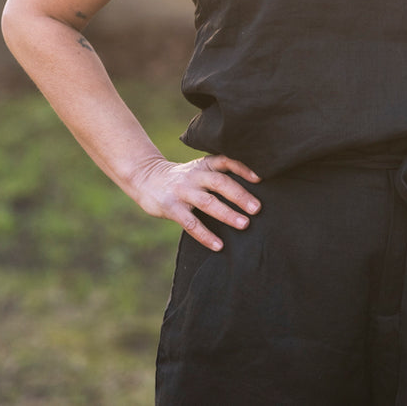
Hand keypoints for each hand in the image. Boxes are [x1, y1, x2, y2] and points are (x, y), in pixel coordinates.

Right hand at [130, 155, 261, 251]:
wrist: (145, 178)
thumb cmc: (183, 177)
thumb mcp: (199, 169)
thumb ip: (219, 175)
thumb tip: (254, 188)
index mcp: (205, 165)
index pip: (227, 161)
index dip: (244, 169)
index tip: (261, 179)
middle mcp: (195, 176)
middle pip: (220, 183)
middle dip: (240, 196)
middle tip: (257, 208)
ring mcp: (182, 191)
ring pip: (207, 202)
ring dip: (227, 214)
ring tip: (244, 224)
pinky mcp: (171, 208)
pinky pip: (190, 223)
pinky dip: (205, 235)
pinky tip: (218, 245)